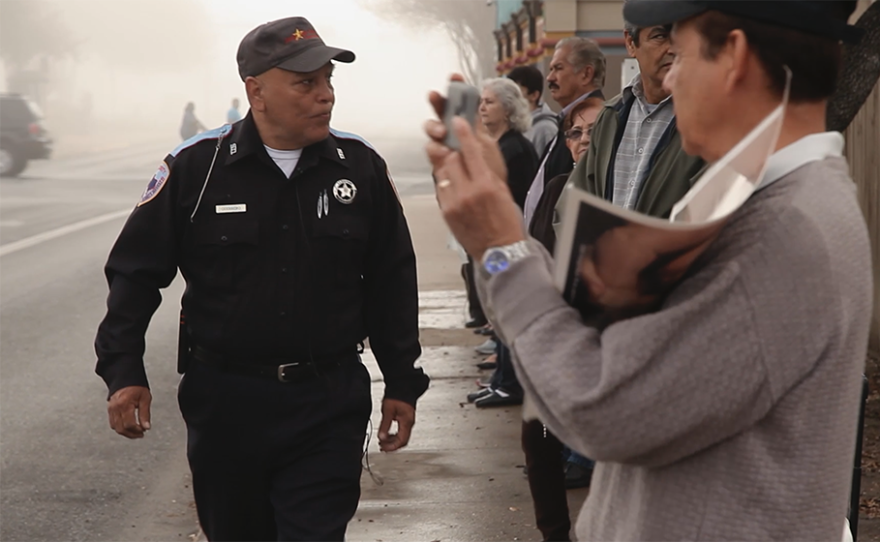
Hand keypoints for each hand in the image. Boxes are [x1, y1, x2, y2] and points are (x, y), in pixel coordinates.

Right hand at [107, 386, 151, 438]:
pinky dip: (121, 428)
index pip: (129, 424)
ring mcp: (111, 409)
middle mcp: (115, 408)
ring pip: (116, 428)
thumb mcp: (145, 399)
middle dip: (132, 434)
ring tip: (136, 432)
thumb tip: (147, 427)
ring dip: (126, 433)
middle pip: (121, 428)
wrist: (125, 379)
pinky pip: (113, 424)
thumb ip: (145, 414)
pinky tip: (129, 428)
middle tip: (141, 434)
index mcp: (125, 404)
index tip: (144, 430)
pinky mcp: (109, 410)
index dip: (137, 430)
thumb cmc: (137, 387)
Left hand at [378, 398, 414, 451]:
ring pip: (402, 438)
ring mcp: (409, 422)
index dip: (392, 447)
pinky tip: (388, 435)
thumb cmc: (397, 396)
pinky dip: (394, 436)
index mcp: (407, 422)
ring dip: (393, 441)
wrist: (403, 387)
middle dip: (392, 446)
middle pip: (403, 441)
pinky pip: (402, 432)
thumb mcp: (388, 411)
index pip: (401, 441)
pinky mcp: (406, 419)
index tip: (383, 448)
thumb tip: (382, 437)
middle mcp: (409, 424)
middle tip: (382, 446)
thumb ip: (385, 425)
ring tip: (383, 441)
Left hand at [424, 76, 525, 259]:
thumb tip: (475, 155)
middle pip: (451, 159)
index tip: (458, 121)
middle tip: (460, 154)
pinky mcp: (446, 212)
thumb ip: (487, 172)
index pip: (470, 151)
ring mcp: (454, 203)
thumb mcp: (503, 191)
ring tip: (459, 175)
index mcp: (486, 185)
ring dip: (449, 169)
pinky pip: (440, 189)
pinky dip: (446, 185)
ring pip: (442, 173)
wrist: (500, 252)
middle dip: (455, 154)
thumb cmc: (506, 223)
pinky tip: (456, 189)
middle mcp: (467, 192)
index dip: (462, 133)